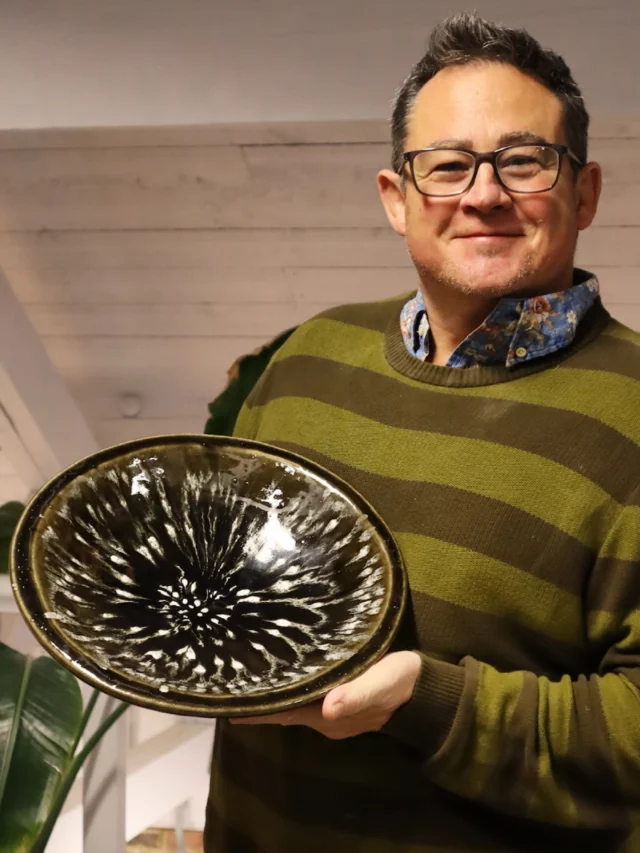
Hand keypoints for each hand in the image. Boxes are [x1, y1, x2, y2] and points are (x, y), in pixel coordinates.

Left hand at [230, 651, 420, 739]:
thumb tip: (326, 708)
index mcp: (328, 715)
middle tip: (231, 684)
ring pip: (294, 703)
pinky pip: (307, 696)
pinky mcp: (341, 698)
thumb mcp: (380, 684)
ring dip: (275, 694)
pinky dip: (292, 689)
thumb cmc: (399, 682)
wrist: (424, 688)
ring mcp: (333, 711)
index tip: (228, 703)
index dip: (257, 709)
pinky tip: (284, 676)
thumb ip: (355, 695)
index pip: (283, 712)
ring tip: (250, 680)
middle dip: (260, 701)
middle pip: (284, 709)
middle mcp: (325, 717)